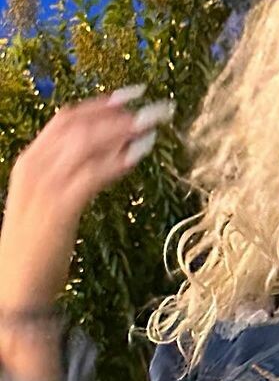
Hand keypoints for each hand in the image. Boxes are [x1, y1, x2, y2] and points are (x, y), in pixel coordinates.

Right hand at [0, 83, 174, 309]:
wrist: (15, 287)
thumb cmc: (38, 244)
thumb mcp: (50, 198)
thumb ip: (74, 172)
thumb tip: (116, 148)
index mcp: (30, 161)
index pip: (67, 118)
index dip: (102, 103)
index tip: (135, 93)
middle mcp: (35, 167)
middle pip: (81, 125)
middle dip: (122, 112)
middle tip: (160, 107)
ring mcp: (45, 187)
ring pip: (88, 143)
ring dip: (125, 129)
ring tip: (156, 124)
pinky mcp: (59, 208)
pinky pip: (92, 174)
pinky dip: (119, 160)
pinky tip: (143, 152)